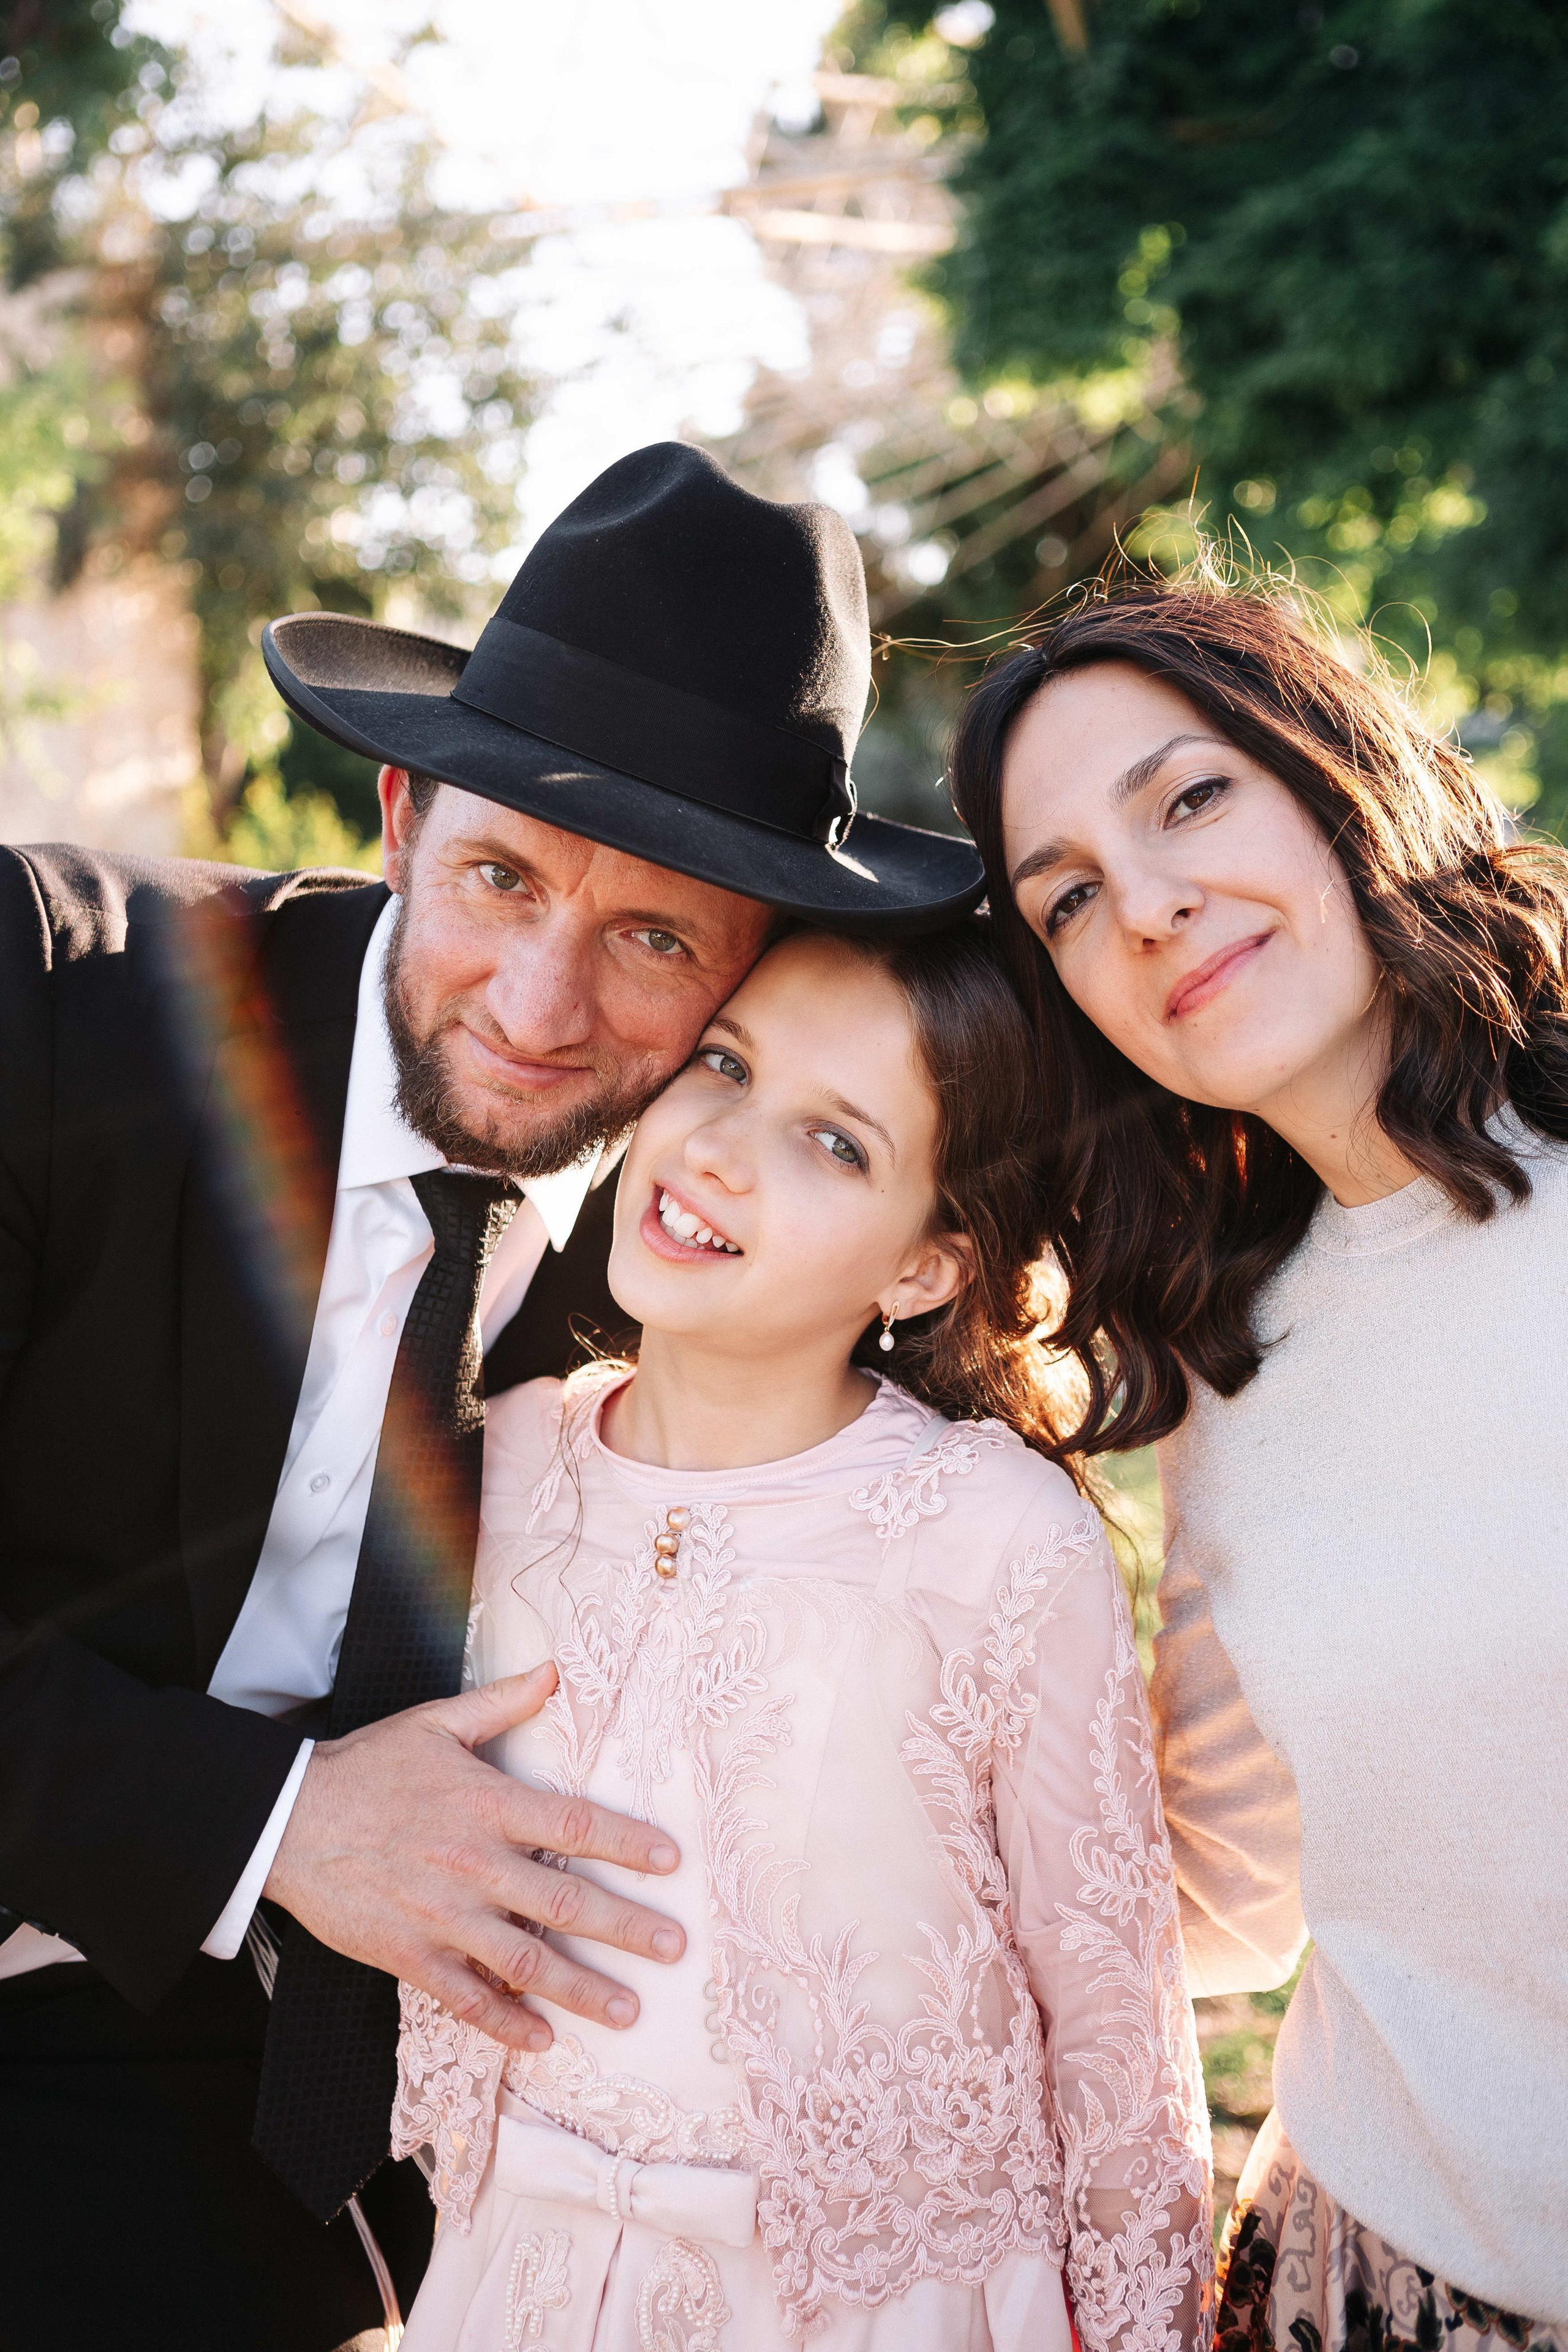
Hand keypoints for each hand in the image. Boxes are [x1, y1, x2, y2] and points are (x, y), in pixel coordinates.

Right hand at [263, 1662, 683, 2050]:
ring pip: (524, 1961)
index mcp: (487, 1804)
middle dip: (626, 1928)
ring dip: (580, 1989)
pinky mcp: (409, 1954)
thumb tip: (553, 1672)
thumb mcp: (435, 1722)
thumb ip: (500, 1703)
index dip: (628, 1844)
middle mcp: (473, 1864)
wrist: (289, 1819)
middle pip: (565, 1903)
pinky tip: (541, 2038)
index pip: (575, 1827)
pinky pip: (465, 1997)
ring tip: (627, 2010)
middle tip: (674, 1948)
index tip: (671, 1862)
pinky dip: (504, 2022)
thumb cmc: (366, 1767)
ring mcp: (443, 1915)